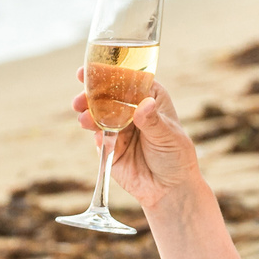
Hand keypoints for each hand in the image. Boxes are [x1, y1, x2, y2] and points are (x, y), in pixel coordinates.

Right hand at [70, 69, 204, 213]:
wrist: (170, 190)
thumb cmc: (176, 156)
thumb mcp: (168, 135)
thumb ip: (152, 121)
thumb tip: (143, 105)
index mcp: (149, 98)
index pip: (128, 79)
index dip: (110, 72)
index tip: (93, 68)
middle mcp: (131, 109)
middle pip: (108, 94)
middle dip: (92, 91)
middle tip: (81, 92)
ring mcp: (118, 128)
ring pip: (98, 113)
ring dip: (87, 111)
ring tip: (83, 115)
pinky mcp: (109, 147)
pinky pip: (97, 135)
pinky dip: (92, 130)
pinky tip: (90, 129)